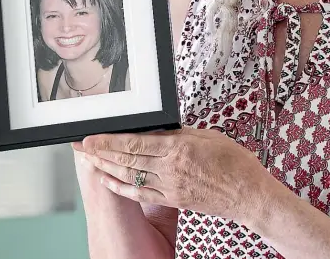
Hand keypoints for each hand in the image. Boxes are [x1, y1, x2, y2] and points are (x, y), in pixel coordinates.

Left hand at [73, 127, 267, 221]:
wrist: (248, 195)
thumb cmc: (235, 164)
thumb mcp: (208, 136)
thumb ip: (181, 133)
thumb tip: (160, 129)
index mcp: (179, 148)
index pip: (135, 143)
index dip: (110, 140)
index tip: (94, 136)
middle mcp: (170, 169)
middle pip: (127, 159)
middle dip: (101, 152)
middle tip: (82, 145)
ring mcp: (170, 187)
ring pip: (130, 176)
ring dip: (106, 167)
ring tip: (90, 160)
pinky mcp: (173, 199)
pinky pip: (141, 193)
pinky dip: (122, 187)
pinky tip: (109, 181)